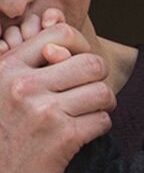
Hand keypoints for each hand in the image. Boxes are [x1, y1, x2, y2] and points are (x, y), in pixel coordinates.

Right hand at [0, 11, 112, 172]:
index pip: (61, 34)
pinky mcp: (63, 137)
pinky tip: (82, 135)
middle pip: (92, 64)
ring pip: (103, 92)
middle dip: (98, 80)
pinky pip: (103, 120)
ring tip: (86, 115)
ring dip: (103, 106)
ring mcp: (44, 111)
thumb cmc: (3, 137)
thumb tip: (63, 48)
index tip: (81, 66)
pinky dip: (99, 127)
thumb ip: (32, 66)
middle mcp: (23, 86)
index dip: (82, 47)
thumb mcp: (3, 93)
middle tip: (89, 96)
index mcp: (7, 68)